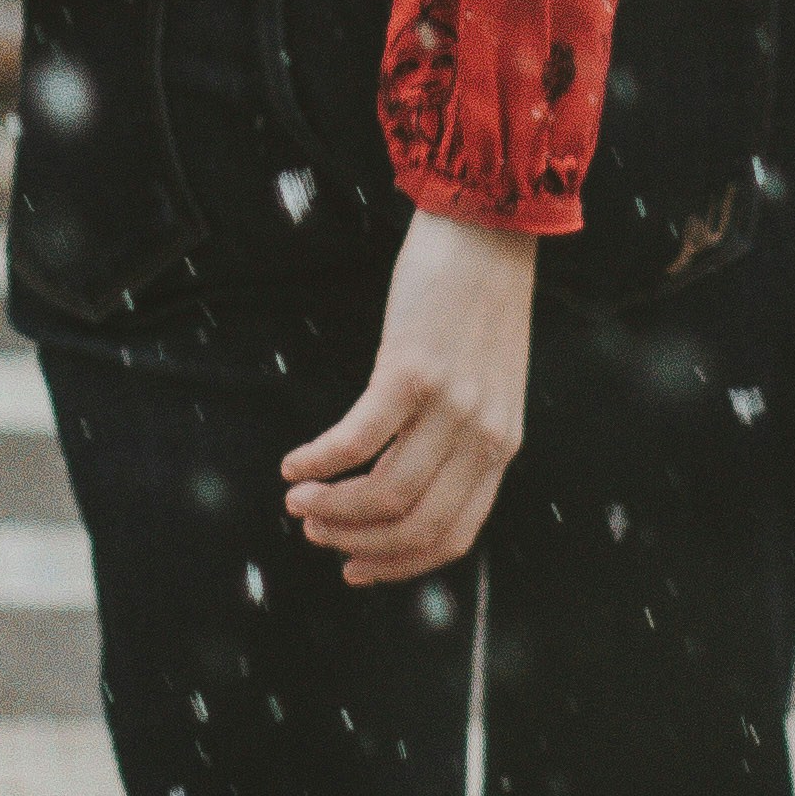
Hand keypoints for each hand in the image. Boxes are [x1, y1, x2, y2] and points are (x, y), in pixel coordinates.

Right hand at [280, 208, 536, 584]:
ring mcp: (449, 405)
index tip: (354, 569)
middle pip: (412, 525)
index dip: (398, 564)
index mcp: (500, 445)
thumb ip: (462, 434)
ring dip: (330, 508)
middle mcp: (481, 435)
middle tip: (313, 531)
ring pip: (383, 494)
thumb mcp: (489, 382)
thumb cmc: (479, 301)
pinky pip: (357, 439)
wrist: (491, 226)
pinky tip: (293, 463)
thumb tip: (406, 483)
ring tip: (297, 499)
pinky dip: (319, 460)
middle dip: (354, 542)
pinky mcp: (412, 370)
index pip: (452, 536)